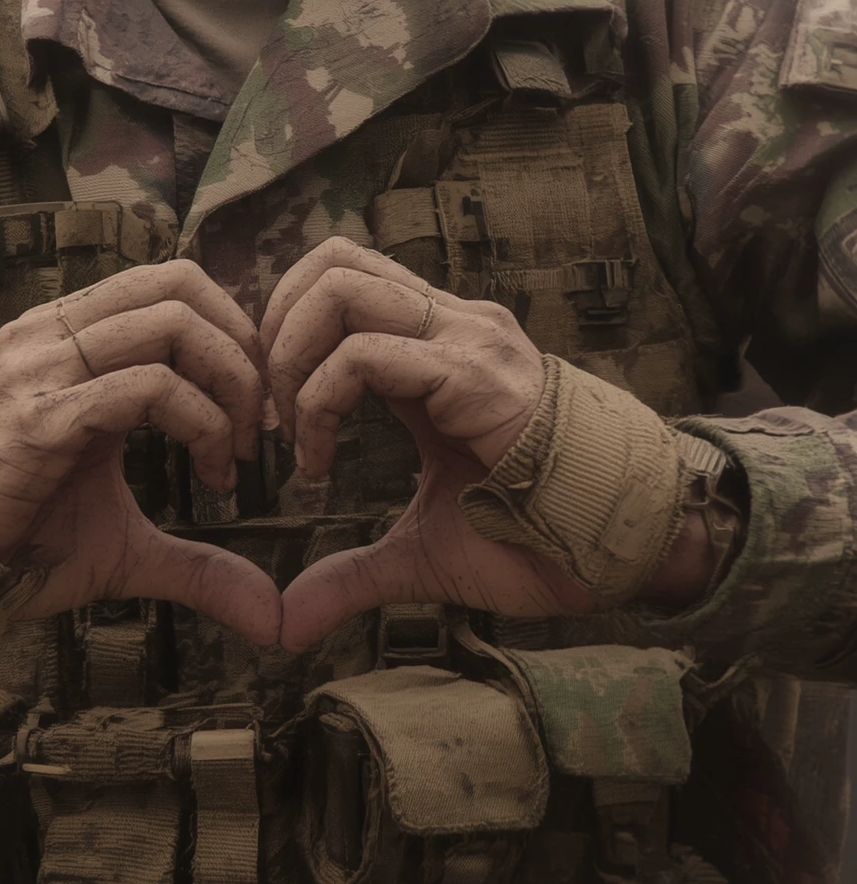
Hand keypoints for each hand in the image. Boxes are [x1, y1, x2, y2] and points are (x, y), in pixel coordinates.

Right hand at [0, 260, 282, 650]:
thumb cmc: (22, 533)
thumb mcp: (125, 540)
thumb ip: (199, 562)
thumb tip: (271, 619)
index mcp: (73, 340)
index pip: (174, 281)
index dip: (234, 330)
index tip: (257, 403)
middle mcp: (57, 338)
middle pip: (182, 289)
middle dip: (245, 357)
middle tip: (261, 428)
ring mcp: (44, 371)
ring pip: (170, 326)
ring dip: (231, 386)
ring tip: (236, 453)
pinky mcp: (39, 419)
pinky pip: (143, 388)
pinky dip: (201, 422)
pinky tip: (210, 474)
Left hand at [261, 238, 599, 652]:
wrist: (613, 551)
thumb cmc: (528, 537)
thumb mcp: (417, 547)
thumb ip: (349, 572)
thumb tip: (287, 622)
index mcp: (434, 347)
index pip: (340, 279)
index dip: (284, 331)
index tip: (274, 416)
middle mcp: (450, 326)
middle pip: (331, 261)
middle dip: (274, 329)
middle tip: (270, 412)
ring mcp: (465, 342)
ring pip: (340, 289)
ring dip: (289, 358)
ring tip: (295, 434)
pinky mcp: (473, 374)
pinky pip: (365, 356)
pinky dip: (318, 402)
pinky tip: (320, 463)